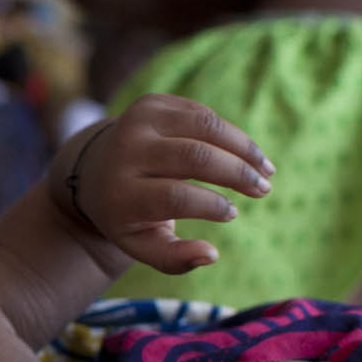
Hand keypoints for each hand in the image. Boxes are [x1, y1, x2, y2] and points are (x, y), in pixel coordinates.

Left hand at [70, 94, 275, 273]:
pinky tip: (246, 153)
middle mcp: (126, 150)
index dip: (211, 205)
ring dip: (243, 147)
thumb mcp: (142, 245)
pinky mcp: (151, 102)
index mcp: (120, 192)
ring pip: (205, 125)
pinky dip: (229, 133)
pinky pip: (201, 113)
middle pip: (195, 156)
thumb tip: (212, 254)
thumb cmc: (129, 216)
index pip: (175, 196)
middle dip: (237, 173)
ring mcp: (137, 120)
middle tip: (263, 189)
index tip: (232, 214)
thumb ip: (174, 259)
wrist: (94, 170)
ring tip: (266, 169)